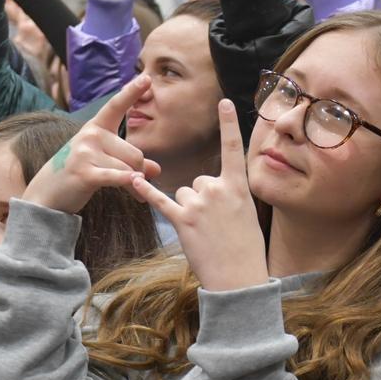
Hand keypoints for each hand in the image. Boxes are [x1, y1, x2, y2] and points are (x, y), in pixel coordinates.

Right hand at [23, 74, 159, 213]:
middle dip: (139, 171)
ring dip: (135, 184)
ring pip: (128, 168)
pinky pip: (116, 176)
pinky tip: (138, 190)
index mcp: (95, 127)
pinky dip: (128, 183)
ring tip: (133, 193)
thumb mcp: (103, 162)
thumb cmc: (77, 174)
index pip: (116, 106)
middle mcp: (90, 135)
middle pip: (134, 153)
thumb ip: (130, 162)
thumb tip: (157, 169)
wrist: (46, 195)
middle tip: (137, 183)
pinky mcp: (84, 173)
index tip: (147, 77)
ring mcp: (85, 153)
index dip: (132, 92)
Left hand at [132, 100, 266, 291]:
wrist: (239, 278)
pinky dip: (147, 192)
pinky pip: (160, 200)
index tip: (225, 100)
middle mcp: (217, 189)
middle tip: (214, 224)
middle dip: (201, 199)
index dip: (229, 124)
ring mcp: (199, 204)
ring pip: (182, 193)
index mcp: (237, 187)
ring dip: (186, 210)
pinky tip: (135, 182)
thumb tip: (213, 187)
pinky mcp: (182, 220)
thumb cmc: (245, 248)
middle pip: (197, 180)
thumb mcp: (245, 214)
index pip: (233, 149)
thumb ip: (229, 194)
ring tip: (202, 232)